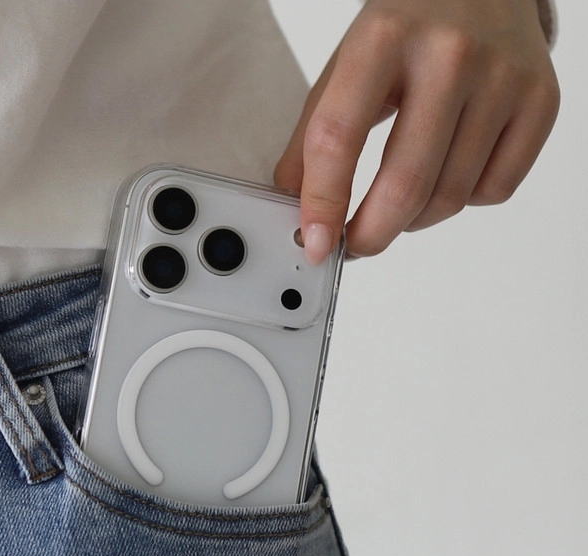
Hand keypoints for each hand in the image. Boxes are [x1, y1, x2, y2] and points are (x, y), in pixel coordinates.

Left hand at [274, 0, 559, 262]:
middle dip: (371, 235)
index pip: (339, 138)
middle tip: (354, 246)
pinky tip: (447, 173)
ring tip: (398, 200)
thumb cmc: (408, 29)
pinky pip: (493, 191)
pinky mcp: (540, 100)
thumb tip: (296, 210)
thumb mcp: (345, 68)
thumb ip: (312, 138)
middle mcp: (449, 54)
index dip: (322, 204)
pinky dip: (463, 201)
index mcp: (383, 38)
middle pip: (405, 185)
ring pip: (449, 198)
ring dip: (413, 220)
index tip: (316, 244)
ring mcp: (503, 77)